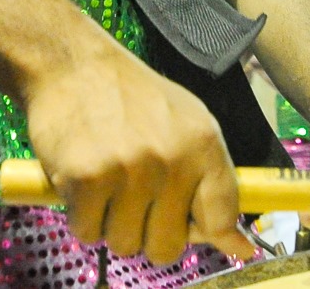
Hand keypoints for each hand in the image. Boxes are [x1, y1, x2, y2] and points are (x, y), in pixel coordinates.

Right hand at [22, 40, 254, 266]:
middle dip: (147, 232)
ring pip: (125, 245)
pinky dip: (81, 216)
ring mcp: (129, 168)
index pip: (221, 219)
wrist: (71, 62)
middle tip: (132, 198)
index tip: (187, 228)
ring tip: (106, 183)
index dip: (201, 233)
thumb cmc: (129, 97)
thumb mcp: (186, 124)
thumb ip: (211, 183)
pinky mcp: (87, 178)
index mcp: (204, 142)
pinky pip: (87, 233)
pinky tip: (82, 182)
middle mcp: (172, 157)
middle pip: (167, 247)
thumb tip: (238, 246)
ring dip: (111, 225)